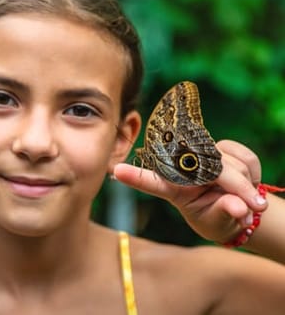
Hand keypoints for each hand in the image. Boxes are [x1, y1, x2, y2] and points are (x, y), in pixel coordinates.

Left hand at [113, 140, 269, 242]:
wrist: (239, 208)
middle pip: (208, 169)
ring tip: (249, 203)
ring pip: (231, 163)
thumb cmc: (218, 219)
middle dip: (236, 186)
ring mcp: (204, 156)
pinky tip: (249, 184)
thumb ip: (225, 214)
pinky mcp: (224, 148)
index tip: (117, 171)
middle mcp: (186, 169)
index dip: (135, 177)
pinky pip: (245, 157)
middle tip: (255, 207)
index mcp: (173, 190)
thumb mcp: (219, 223)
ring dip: (246, 184)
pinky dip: (253, 173)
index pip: (151, 182)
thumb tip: (237, 206)